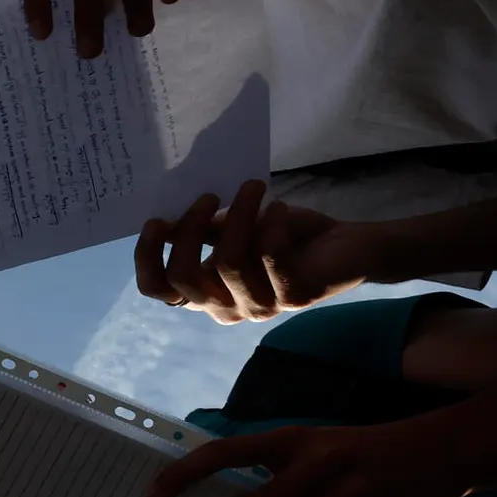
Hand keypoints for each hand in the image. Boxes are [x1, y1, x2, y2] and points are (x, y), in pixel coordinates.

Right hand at [135, 180, 379, 322]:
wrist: (349, 247)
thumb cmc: (286, 235)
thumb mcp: (236, 226)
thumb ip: (203, 229)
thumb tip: (166, 217)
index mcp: (207, 294)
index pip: (160, 291)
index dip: (147, 259)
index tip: (156, 221)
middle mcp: (228, 308)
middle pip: (184, 279)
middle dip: (189, 230)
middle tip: (208, 195)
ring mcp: (260, 307)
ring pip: (227, 263)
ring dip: (236, 216)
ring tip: (251, 188)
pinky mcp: (293, 296)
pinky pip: (268, 256)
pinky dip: (270, 223)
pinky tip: (278, 207)